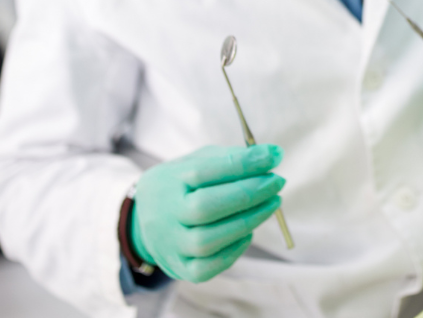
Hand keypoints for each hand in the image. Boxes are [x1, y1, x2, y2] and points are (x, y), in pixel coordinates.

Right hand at [130, 145, 284, 282]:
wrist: (146, 220)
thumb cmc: (182, 187)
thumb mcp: (196, 163)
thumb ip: (231, 158)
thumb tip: (272, 155)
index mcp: (167, 182)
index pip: (204, 171)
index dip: (243, 164)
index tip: (274, 155)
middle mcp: (164, 215)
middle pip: (206, 207)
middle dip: (248, 193)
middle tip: (276, 182)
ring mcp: (170, 245)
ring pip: (208, 240)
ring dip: (248, 220)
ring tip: (271, 203)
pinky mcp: (181, 268)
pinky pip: (210, 266)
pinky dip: (235, 249)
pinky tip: (248, 231)